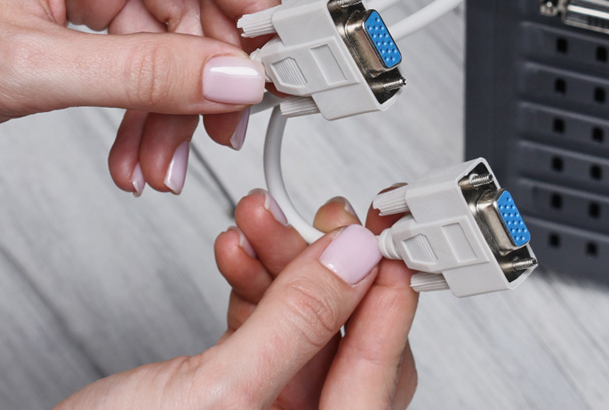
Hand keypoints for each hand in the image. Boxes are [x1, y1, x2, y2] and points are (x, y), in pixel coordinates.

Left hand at [0, 0, 278, 193]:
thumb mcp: (31, 64)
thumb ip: (145, 75)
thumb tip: (239, 81)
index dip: (251, 6)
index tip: (278, 68)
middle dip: (205, 71)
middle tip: (220, 132)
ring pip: (177, 24)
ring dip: (173, 98)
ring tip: (160, 161)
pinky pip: (148, 37)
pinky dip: (148, 94)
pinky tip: (139, 143)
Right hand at [55, 194, 417, 409]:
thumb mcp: (217, 391)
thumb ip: (296, 323)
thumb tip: (355, 259)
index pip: (383, 369)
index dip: (391, 292)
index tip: (386, 233)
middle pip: (344, 335)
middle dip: (321, 267)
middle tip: (312, 217)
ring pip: (302, 320)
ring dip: (279, 264)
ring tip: (253, 221)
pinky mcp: (239, 389)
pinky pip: (265, 324)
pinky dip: (252, 282)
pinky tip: (236, 251)